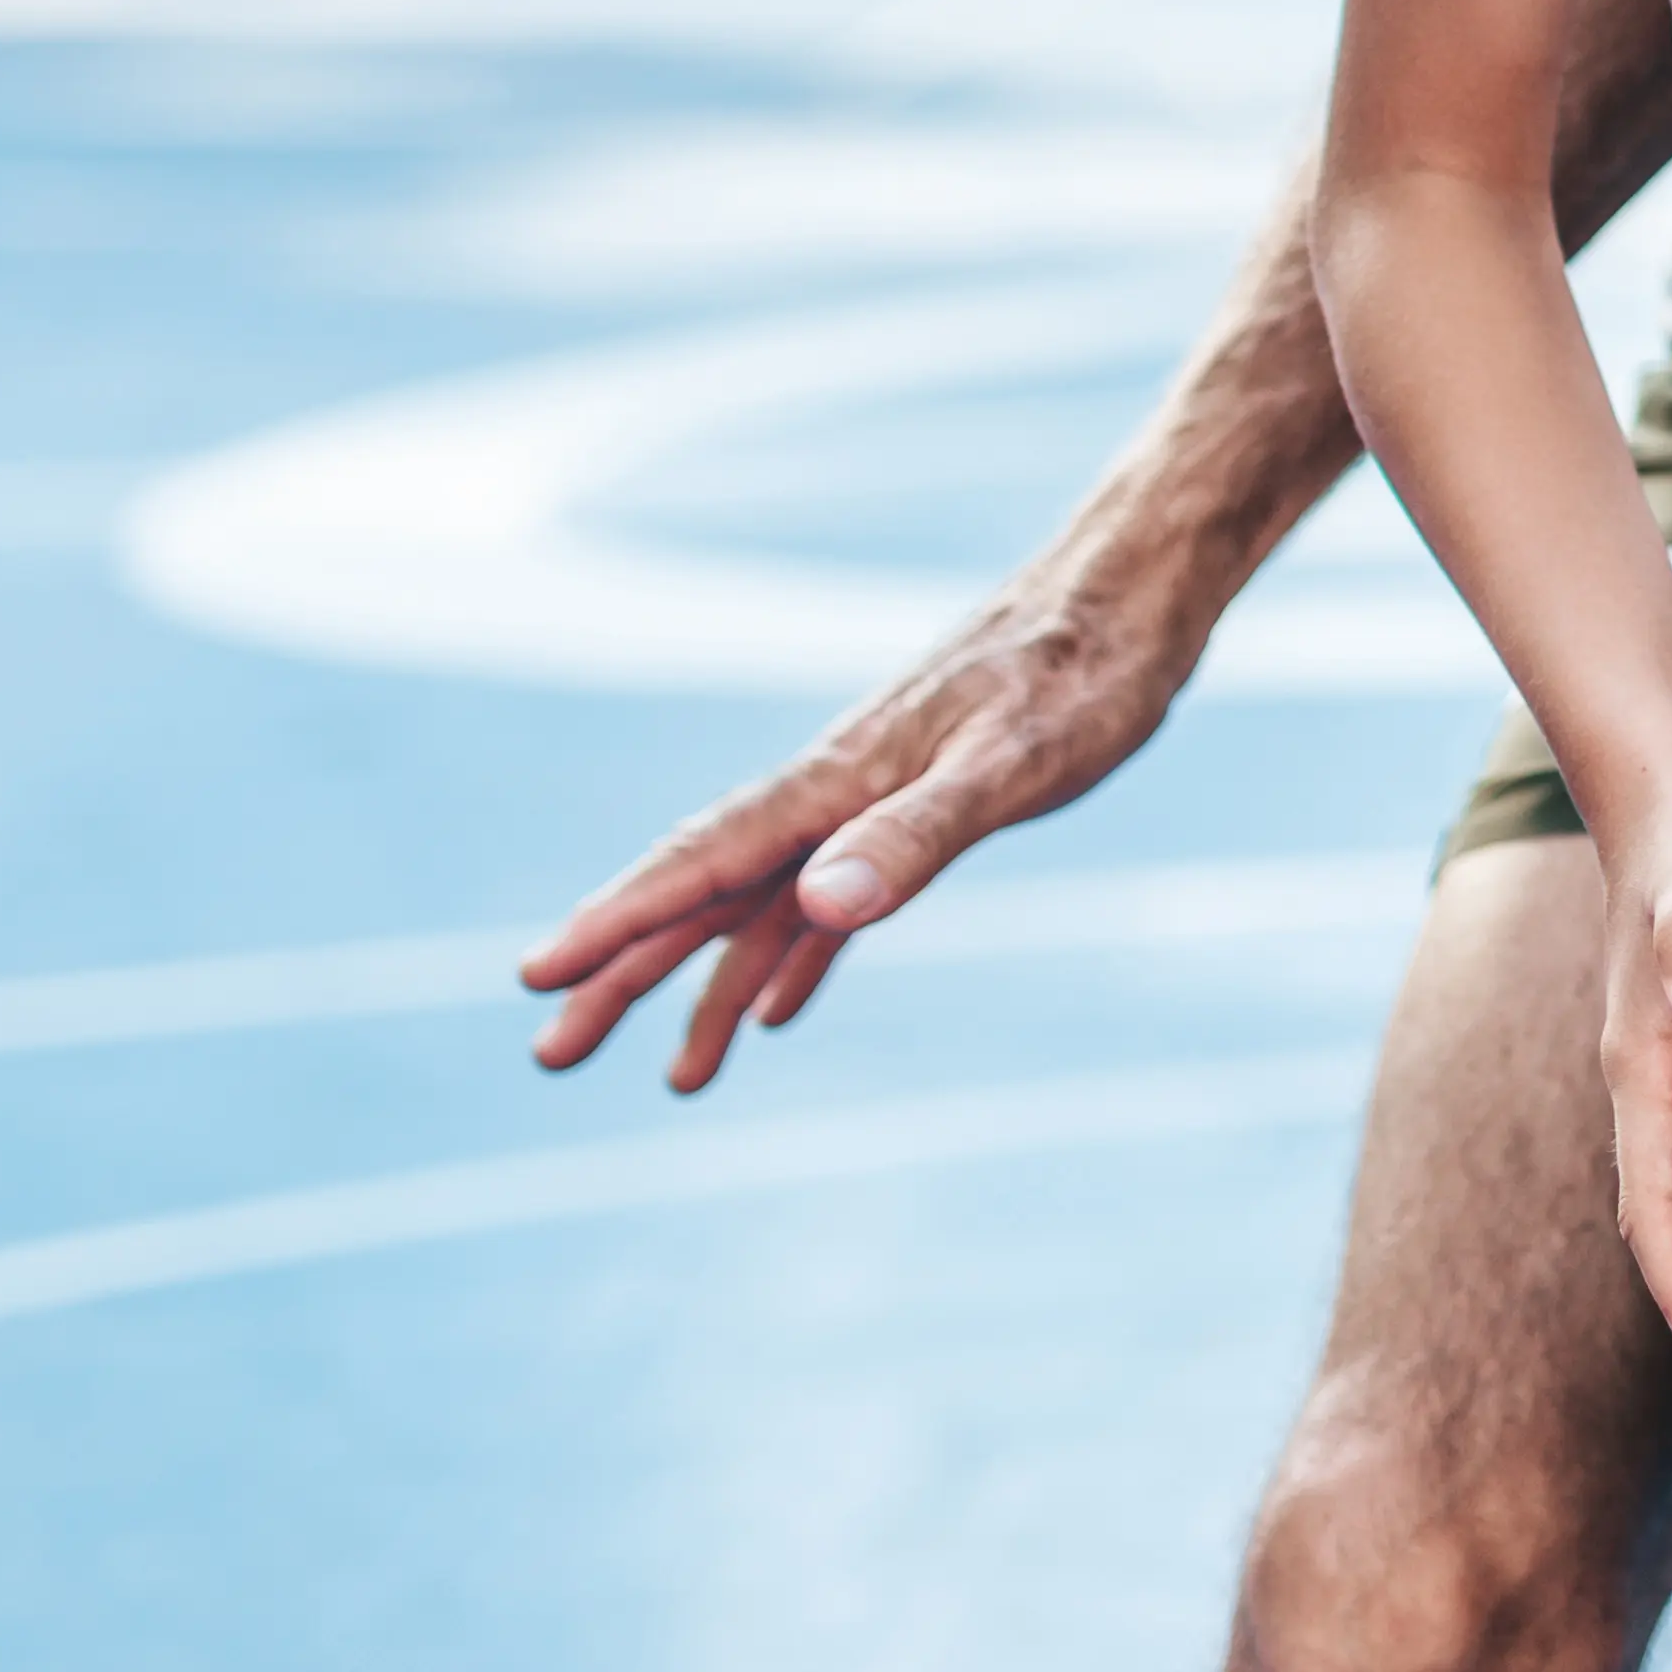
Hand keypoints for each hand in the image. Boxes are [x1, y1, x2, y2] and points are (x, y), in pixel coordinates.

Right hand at [513, 571, 1191, 1094]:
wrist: (1130, 596)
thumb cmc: (1082, 674)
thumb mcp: (1012, 764)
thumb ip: (915, 834)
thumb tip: (817, 906)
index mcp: (837, 780)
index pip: (703, 861)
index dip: (621, 921)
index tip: (541, 975)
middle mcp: (832, 791)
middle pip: (706, 892)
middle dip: (626, 972)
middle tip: (551, 1053)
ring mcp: (868, 801)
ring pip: (761, 903)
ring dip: (705, 982)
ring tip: (670, 1075)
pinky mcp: (916, 809)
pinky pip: (829, 897)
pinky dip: (795, 953)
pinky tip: (780, 1008)